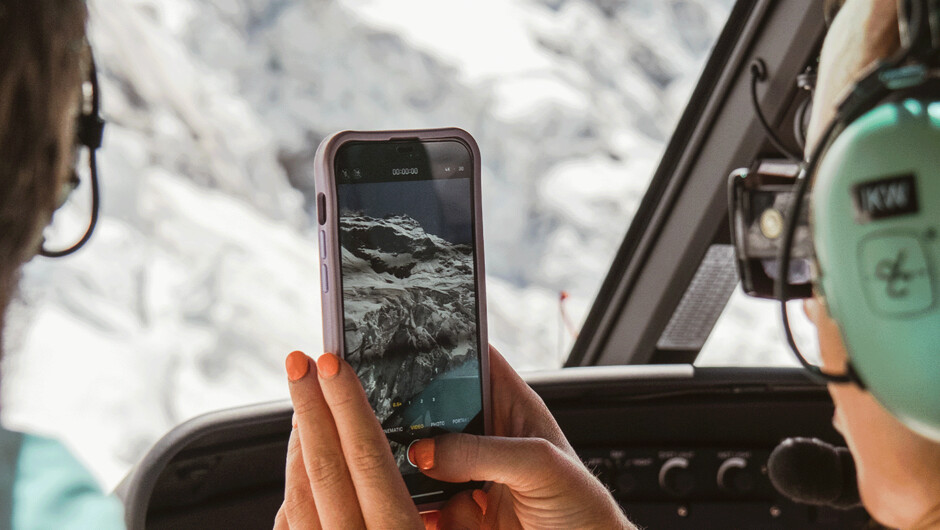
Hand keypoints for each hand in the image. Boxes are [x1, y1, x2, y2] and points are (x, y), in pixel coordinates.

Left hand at [273, 350, 476, 528]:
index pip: (367, 456)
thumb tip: (461, 488)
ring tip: (303, 403)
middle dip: (309, 405)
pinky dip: (295, 485)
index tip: (330, 363)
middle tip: (298, 362)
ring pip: (297, 493)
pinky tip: (303, 464)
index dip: (346, 404)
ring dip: (298, 443)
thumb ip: (464, 523)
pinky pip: (290, 524)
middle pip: (323, 466)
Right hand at [423, 346, 634, 528]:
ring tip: (443, 490)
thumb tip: (426, 451)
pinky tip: (447, 518)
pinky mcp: (460, 512)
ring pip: (422, 462)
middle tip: (412, 442)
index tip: (409, 355)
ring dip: (420, 476)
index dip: (445, 350)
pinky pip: (425, 505)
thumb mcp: (539, 465)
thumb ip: (482, 452)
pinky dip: (427, 513)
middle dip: (417, 426)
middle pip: (433, 414)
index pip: (473, 361)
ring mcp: (470, 476)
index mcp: (510, 407)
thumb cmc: (582, 507)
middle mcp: (485, 438)